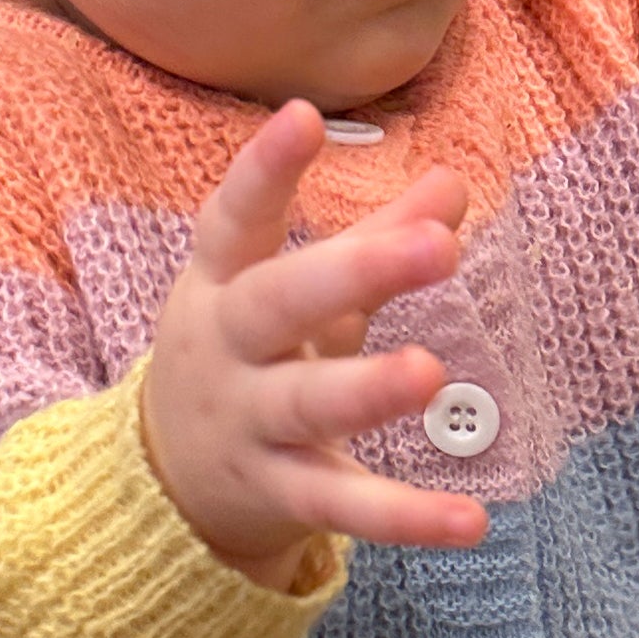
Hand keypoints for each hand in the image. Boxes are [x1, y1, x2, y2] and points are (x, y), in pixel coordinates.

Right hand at [141, 100, 489, 588]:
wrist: (166, 482)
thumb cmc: (249, 358)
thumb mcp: (293, 293)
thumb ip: (375, 240)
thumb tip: (454, 183)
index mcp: (222, 283)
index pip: (236, 219)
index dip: (265, 170)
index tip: (303, 117)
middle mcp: (226, 350)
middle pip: (277, 304)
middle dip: (351, 273)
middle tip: (435, 246)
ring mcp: (247, 425)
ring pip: (306, 406)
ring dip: (368, 391)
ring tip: (429, 373)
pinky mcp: (278, 495)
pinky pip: (342, 505)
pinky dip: (406, 518)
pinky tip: (472, 521)